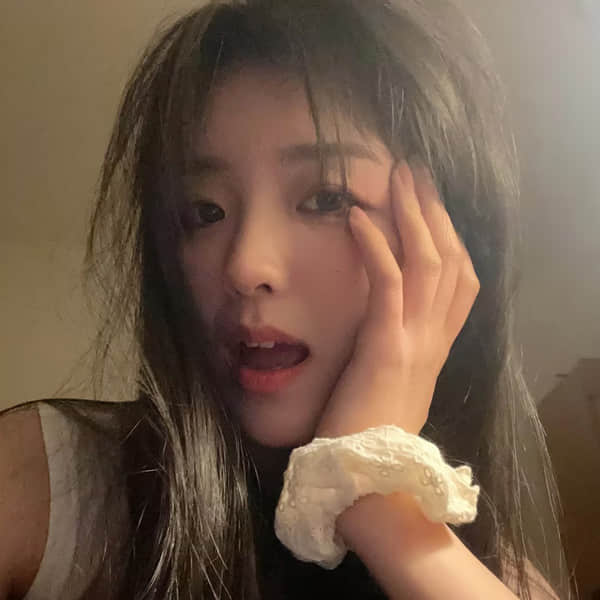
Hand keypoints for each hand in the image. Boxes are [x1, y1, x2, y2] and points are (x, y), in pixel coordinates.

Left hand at [314, 159, 479, 437]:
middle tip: (418, 172)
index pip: (459, 282)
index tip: (432, 205)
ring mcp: (415, 341)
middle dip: (436, 212)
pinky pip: (387, 284)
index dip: (451, 237)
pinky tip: (359, 215)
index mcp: (434, 347)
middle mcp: (434, 338)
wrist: (367, 480)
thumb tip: (385, 329)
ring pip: (429, 263)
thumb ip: (397, 353)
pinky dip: (376, 246)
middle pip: (450, 260)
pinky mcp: (387, 347)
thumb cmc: (370, 435)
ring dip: (413, 214)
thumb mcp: (395, 386)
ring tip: (398, 176)